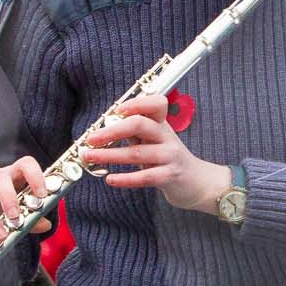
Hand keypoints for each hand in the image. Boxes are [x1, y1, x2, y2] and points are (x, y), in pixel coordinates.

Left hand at [79, 94, 231, 213]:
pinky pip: (145, 177)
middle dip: (112, 131)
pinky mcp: (169, 177)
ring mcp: (170, 156)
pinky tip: (110, 179)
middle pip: (140, 125)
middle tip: (91, 138)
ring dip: (109, 155)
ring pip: (137, 153)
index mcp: (162, 124)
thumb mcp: (154, 140)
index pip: (155, 104)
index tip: (115, 111)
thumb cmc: (167, 158)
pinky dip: (125, 179)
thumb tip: (102, 129)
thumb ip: (133, 132)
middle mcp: (167, 137)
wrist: (196, 182)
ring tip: (89, 157)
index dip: (135, 103)